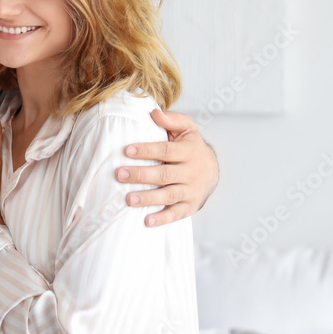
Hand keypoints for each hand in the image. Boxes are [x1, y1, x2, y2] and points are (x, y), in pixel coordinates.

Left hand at [116, 109, 218, 226]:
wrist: (212, 169)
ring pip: (169, 195)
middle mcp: (191, 171)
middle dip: (141, 175)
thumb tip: (153, 112)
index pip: (166, 150)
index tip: (127, 150)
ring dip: (148, 198)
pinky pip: (177, 213)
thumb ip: (171, 119)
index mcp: (189, 151)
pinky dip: (163, 218)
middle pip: (165, 174)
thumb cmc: (190, 146)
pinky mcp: (190, 206)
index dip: (147, 150)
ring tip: (128, 199)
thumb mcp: (186, 128)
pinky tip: (147, 221)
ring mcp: (191, 190)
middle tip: (120, 174)